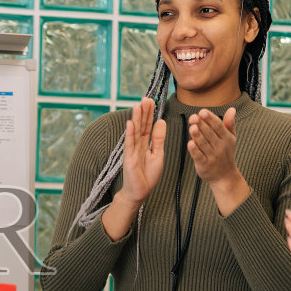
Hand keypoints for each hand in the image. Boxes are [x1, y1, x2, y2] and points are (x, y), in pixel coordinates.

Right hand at [103, 98, 164, 240]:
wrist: (140, 192)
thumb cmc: (148, 175)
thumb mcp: (158, 154)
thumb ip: (159, 139)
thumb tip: (162, 122)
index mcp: (145, 143)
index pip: (148, 125)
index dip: (150, 114)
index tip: (152, 101)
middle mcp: (137, 144)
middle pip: (141, 125)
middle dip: (144, 112)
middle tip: (146, 98)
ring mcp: (132, 150)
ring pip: (135, 131)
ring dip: (136, 118)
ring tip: (138, 105)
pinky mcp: (128, 158)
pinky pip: (130, 144)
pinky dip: (130, 133)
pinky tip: (131, 123)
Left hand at [188, 108, 250, 214]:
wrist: (224, 176)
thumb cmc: (226, 154)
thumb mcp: (231, 138)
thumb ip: (229, 124)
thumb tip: (232, 109)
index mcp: (227, 139)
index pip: (218, 126)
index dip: (210, 118)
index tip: (202, 112)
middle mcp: (220, 147)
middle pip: (210, 134)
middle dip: (201, 125)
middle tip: (193, 117)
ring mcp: (212, 157)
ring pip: (203, 144)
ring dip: (197, 135)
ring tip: (192, 127)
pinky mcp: (204, 165)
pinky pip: (199, 156)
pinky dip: (194, 150)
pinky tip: (190, 143)